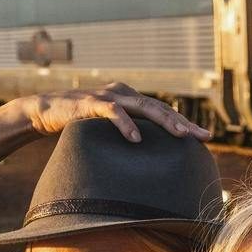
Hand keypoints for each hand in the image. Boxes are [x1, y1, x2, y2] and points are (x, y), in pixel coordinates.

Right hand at [18, 83, 209, 142]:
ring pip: (143, 106)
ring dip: (164, 121)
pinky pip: (112, 112)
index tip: (205, 138)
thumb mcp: (108, 129)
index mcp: (130, 99)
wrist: (45, 111)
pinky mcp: (90, 103)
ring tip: (181, 135)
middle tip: (203, 137)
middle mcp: (124, 93)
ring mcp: (108, 95)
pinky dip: (125, 124)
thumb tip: (148, 158)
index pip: (164, 110)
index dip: (185, 123)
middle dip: (183, 123)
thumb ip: (127, 134)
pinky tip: (136, 138)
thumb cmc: (80, 123)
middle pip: (160, 107)